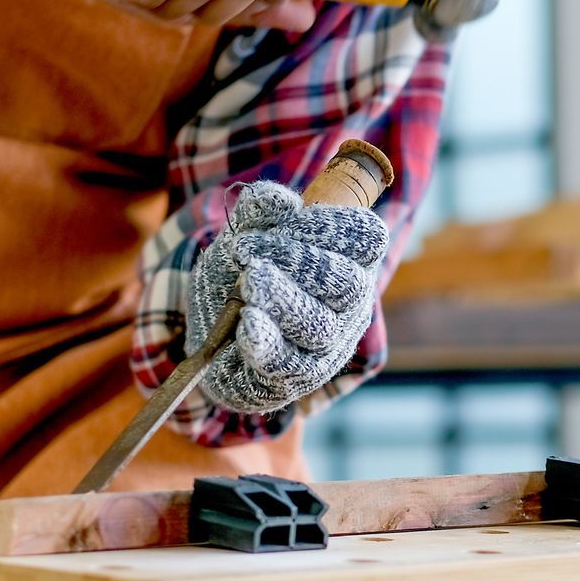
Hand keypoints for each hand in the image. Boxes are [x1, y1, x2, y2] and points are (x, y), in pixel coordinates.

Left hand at [187, 182, 389, 415]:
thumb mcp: (243, 236)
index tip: (291, 218)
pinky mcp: (295, 380)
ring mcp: (326, 348)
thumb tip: (275, 199)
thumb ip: (256, 214)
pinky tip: (249, 324)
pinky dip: (267, 343)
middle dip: (303, 263)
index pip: (367, 239)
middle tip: (256, 256)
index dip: (334, 225)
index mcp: (347, 262)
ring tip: (249, 282)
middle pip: (348, 285)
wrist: (212, 336)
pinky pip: (287, 364)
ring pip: (320, 328)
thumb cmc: (241, 278)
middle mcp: (347, 308)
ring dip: (283, 301)